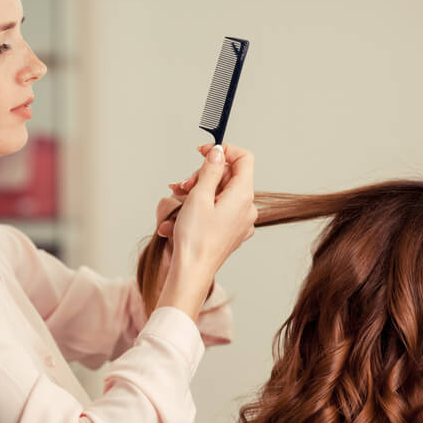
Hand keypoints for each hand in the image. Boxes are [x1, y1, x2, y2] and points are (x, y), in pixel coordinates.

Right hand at [155, 143, 255, 318]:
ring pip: (220, 194)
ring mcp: (240, 222)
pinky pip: (217, 210)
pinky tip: (180, 216)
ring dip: (197, 192)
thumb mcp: (199, 196)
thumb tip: (218, 152)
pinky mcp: (231, 232)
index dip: (223, 150)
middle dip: (203, 176)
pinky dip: (200, 208)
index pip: (244, 158)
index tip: (203, 152)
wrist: (192, 273)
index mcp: (243, 196)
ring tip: (176, 200)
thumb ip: (210, 170)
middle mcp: (247, 208)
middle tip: (183, 186)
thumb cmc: (196, 239)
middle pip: (228, 176)